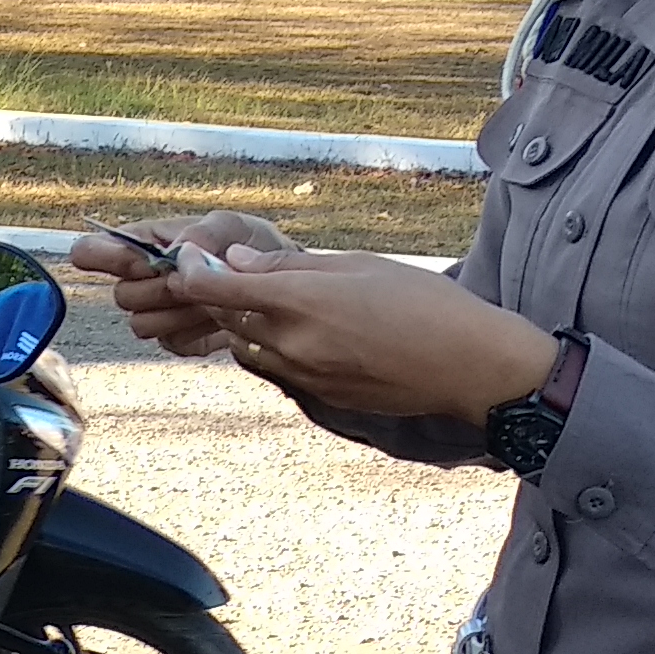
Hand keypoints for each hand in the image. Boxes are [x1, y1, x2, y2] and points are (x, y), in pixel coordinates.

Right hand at [76, 212, 296, 357]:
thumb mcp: (233, 226)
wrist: (278, 288)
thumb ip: (202, 232)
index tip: (131, 260)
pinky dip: (197, 333)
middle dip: (159, 289)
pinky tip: (218, 318)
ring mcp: (157, 314)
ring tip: (210, 298)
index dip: (100, 256)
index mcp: (144, 243)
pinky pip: (170, 343)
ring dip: (178, 313)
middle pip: (121, 294)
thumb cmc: (251, 248)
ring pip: (141, 324)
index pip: (93, 249)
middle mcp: (141, 279)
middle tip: (193, 280)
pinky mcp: (178, 341)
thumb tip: (174, 251)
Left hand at [151, 246, 556, 421]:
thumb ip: (289, 265)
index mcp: (301, 301)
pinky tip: (302, 330)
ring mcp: (305, 376)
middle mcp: (293, 344)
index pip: (215, 288)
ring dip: (245, 323)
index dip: (190, 270)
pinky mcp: (320, 396)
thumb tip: (236, 260)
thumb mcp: (357, 265)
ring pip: (248, 346)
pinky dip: (273, 347)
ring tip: (271, 299)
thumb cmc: (423, 302)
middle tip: (223, 270)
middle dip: (217, 294)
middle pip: (227, 318)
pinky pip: (277, 368)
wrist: (467, 366)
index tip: (187, 256)